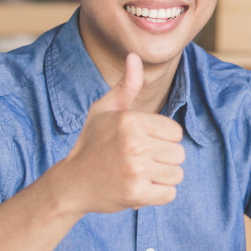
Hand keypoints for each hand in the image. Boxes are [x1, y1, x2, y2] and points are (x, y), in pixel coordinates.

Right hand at [54, 53, 185, 214]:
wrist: (71, 184)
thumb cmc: (92, 143)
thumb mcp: (105, 110)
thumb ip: (127, 85)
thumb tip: (135, 56)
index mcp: (130, 120)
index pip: (176, 132)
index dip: (162, 139)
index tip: (141, 143)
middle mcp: (134, 143)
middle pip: (179, 154)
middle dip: (163, 159)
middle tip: (138, 161)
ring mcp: (135, 170)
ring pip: (177, 174)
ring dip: (161, 177)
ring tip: (138, 174)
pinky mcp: (136, 194)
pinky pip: (170, 194)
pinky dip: (158, 194)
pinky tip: (138, 188)